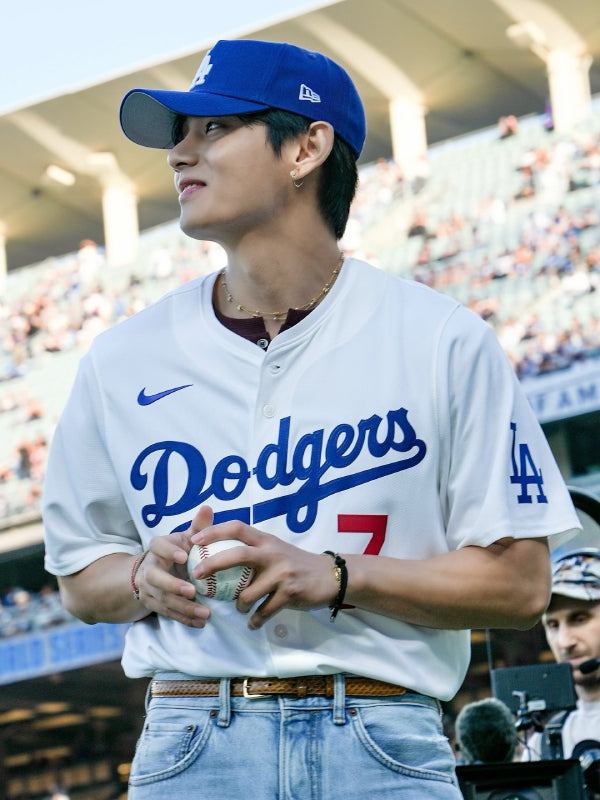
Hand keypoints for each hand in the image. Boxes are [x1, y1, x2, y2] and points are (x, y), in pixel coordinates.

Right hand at [135, 514, 211, 627]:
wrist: (154, 571)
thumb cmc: (178, 551)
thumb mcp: (185, 538)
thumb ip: (197, 527)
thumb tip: (208, 507)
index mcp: (158, 548)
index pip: (157, 546)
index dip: (169, 551)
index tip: (185, 555)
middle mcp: (149, 568)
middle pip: (156, 578)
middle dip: (173, 586)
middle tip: (193, 591)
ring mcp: (149, 589)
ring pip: (163, 600)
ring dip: (183, 608)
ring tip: (205, 613)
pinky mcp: (153, 604)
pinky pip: (168, 613)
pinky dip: (184, 619)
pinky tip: (200, 623)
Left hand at [190, 506, 338, 628]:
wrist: (330, 576)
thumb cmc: (296, 563)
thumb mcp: (276, 549)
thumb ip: (253, 549)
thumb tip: (219, 553)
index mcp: (267, 540)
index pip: (238, 528)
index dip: (214, 530)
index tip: (195, 539)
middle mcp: (273, 553)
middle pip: (238, 555)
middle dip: (214, 564)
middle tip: (198, 575)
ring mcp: (282, 573)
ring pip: (248, 592)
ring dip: (239, 604)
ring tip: (240, 609)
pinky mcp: (290, 593)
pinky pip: (264, 611)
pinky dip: (256, 619)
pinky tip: (253, 622)